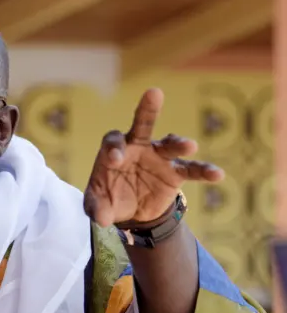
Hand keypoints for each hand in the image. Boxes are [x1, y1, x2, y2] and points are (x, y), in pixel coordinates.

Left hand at [83, 88, 224, 226]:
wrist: (131, 210)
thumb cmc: (109, 199)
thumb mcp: (98, 205)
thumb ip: (96, 209)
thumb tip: (100, 219)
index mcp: (115, 150)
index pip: (113, 141)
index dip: (114, 147)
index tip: (115, 159)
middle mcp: (138, 147)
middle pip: (143, 124)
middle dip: (148, 110)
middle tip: (154, 93)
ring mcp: (159, 157)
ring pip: (170, 145)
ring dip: (179, 144)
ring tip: (190, 146)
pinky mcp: (175, 172)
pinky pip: (191, 170)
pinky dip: (203, 171)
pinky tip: (217, 175)